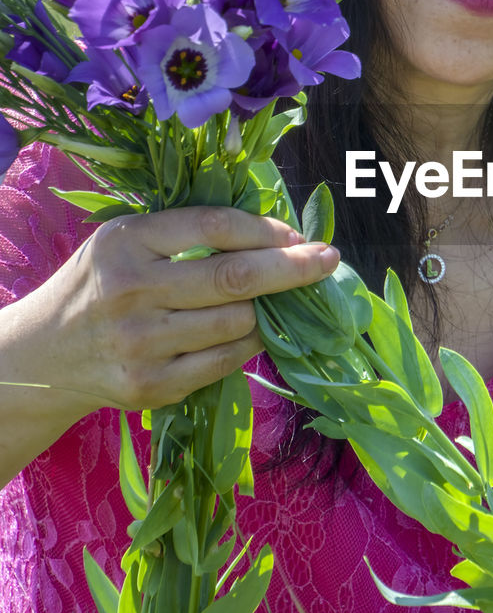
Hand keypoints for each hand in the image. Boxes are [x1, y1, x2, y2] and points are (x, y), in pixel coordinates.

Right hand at [1, 205, 338, 414]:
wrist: (43, 357)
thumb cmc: (98, 285)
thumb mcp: (124, 241)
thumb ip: (183, 233)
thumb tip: (272, 234)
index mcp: (127, 242)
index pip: (213, 227)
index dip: (265, 229)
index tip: (298, 235)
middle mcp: (132, 290)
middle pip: (235, 278)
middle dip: (294, 268)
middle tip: (328, 259)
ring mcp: (142, 343)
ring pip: (238, 323)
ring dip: (270, 310)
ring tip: (277, 301)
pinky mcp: (153, 385)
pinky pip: (226, 361)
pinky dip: (249, 343)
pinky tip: (254, 330)